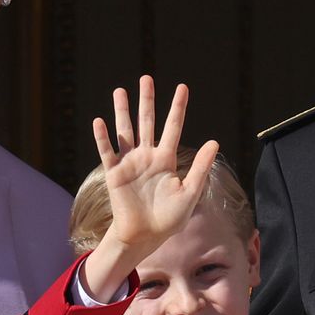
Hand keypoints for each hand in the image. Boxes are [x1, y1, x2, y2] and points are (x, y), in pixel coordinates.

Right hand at [81, 76, 218, 300]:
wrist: (145, 236)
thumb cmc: (170, 218)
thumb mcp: (190, 192)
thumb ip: (200, 167)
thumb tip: (215, 141)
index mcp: (166, 159)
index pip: (173, 127)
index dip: (177, 107)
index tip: (182, 87)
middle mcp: (147, 157)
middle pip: (147, 122)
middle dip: (147, 101)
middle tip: (146, 78)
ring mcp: (130, 164)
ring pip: (125, 131)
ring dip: (122, 111)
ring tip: (120, 91)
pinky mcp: (114, 174)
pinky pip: (108, 152)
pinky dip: (103, 137)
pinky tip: (100, 121)